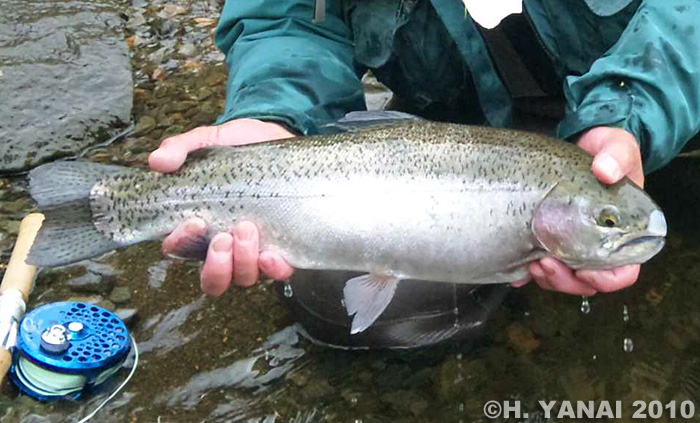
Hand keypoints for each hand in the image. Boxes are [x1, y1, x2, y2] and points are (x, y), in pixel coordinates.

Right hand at [149, 119, 295, 295]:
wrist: (279, 138)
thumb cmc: (238, 147)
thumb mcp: (208, 141)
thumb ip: (182, 148)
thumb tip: (158, 161)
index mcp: (199, 225)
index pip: (179, 248)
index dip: (180, 243)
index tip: (193, 221)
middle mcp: (225, 245)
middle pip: (213, 279)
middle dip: (215, 266)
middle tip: (223, 237)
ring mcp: (254, 250)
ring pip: (243, 278)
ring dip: (243, 261)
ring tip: (247, 228)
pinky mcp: (283, 248)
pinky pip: (278, 273)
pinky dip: (274, 270)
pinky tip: (272, 254)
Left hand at [514, 127, 643, 295]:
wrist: (579, 146)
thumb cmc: (605, 152)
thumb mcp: (616, 146)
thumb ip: (616, 155)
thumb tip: (605, 169)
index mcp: (622, 233)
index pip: (623, 272)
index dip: (606, 279)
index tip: (585, 271)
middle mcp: (597, 244)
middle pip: (586, 283)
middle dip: (565, 280)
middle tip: (544, 263)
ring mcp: (570, 244)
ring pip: (561, 279)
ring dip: (546, 278)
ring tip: (530, 263)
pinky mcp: (546, 239)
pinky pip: (537, 267)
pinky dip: (526, 273)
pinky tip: (516, 269)